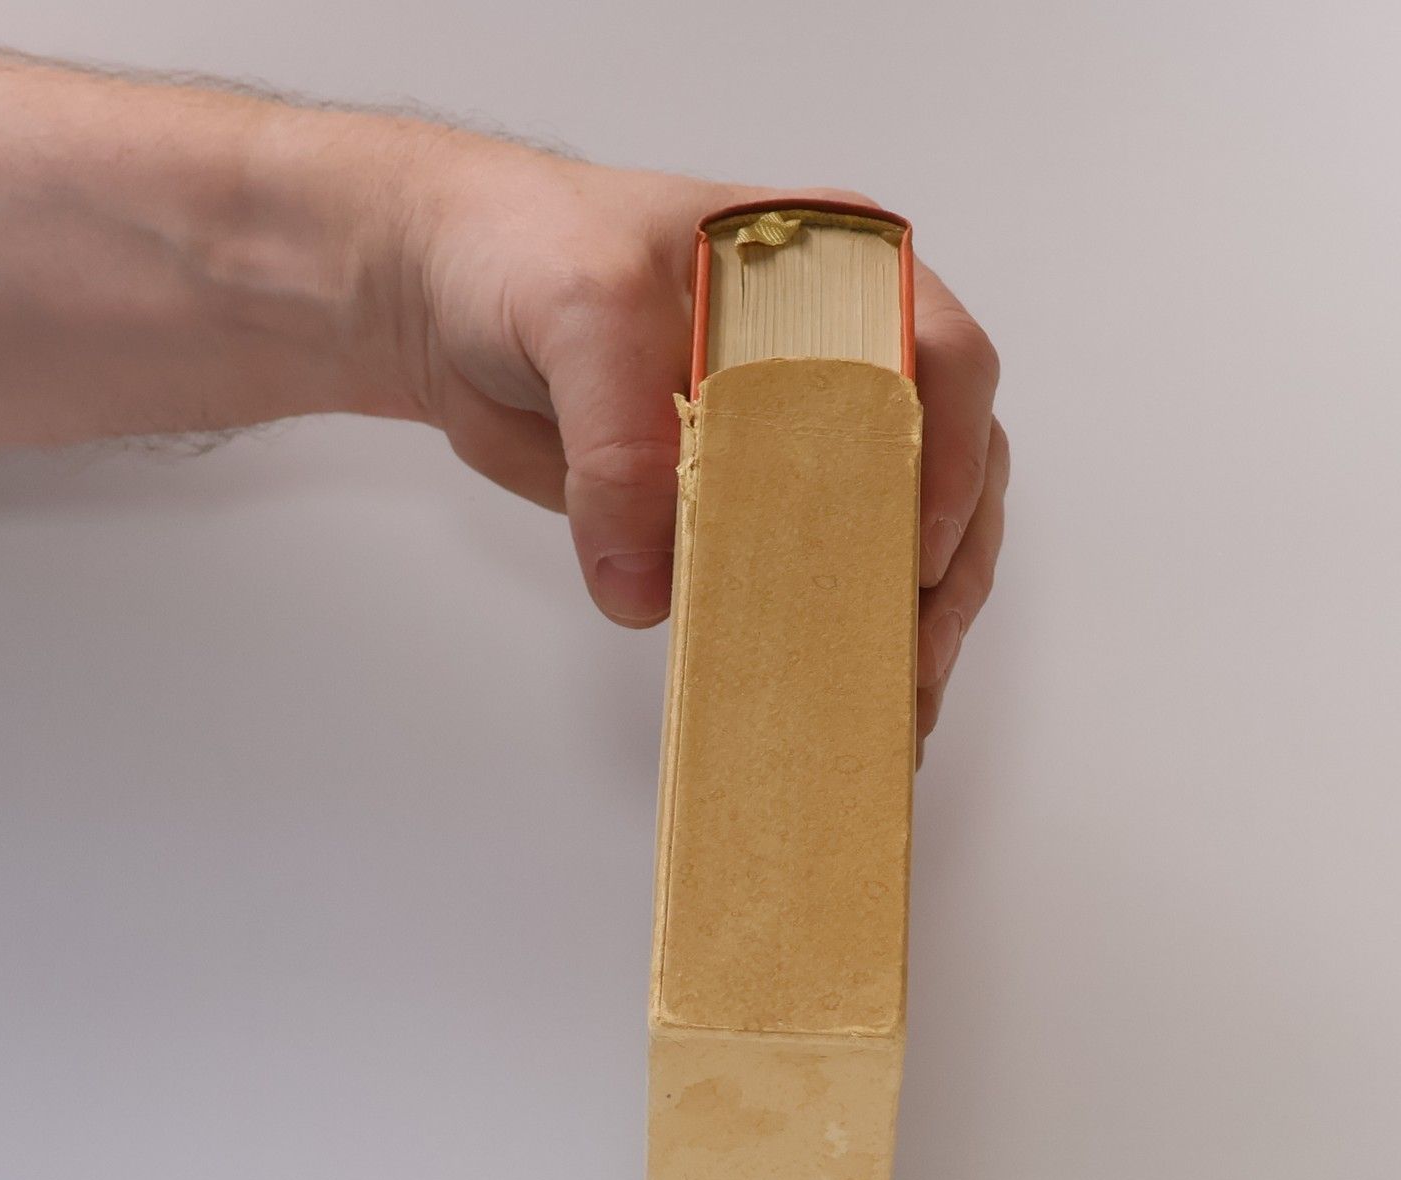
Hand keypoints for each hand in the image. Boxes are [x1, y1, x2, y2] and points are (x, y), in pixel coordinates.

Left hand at [382, 140, 1006, 755]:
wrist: (450, 302)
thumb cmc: (525, 252)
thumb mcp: (578, 314)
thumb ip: (619, 441)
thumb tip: (648, 588)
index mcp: (842, 272)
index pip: (941, 363)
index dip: (948, 458)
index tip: (912, 550)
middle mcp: (850, 355)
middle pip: (949, 466)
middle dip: (945, 572)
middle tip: (913, 659)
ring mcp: (811, 438)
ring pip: (905, 533)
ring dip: (910, 622)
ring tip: (897, 705)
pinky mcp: (760, 509)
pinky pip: (821, 578)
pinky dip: (838, 638)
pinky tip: (844, 697)